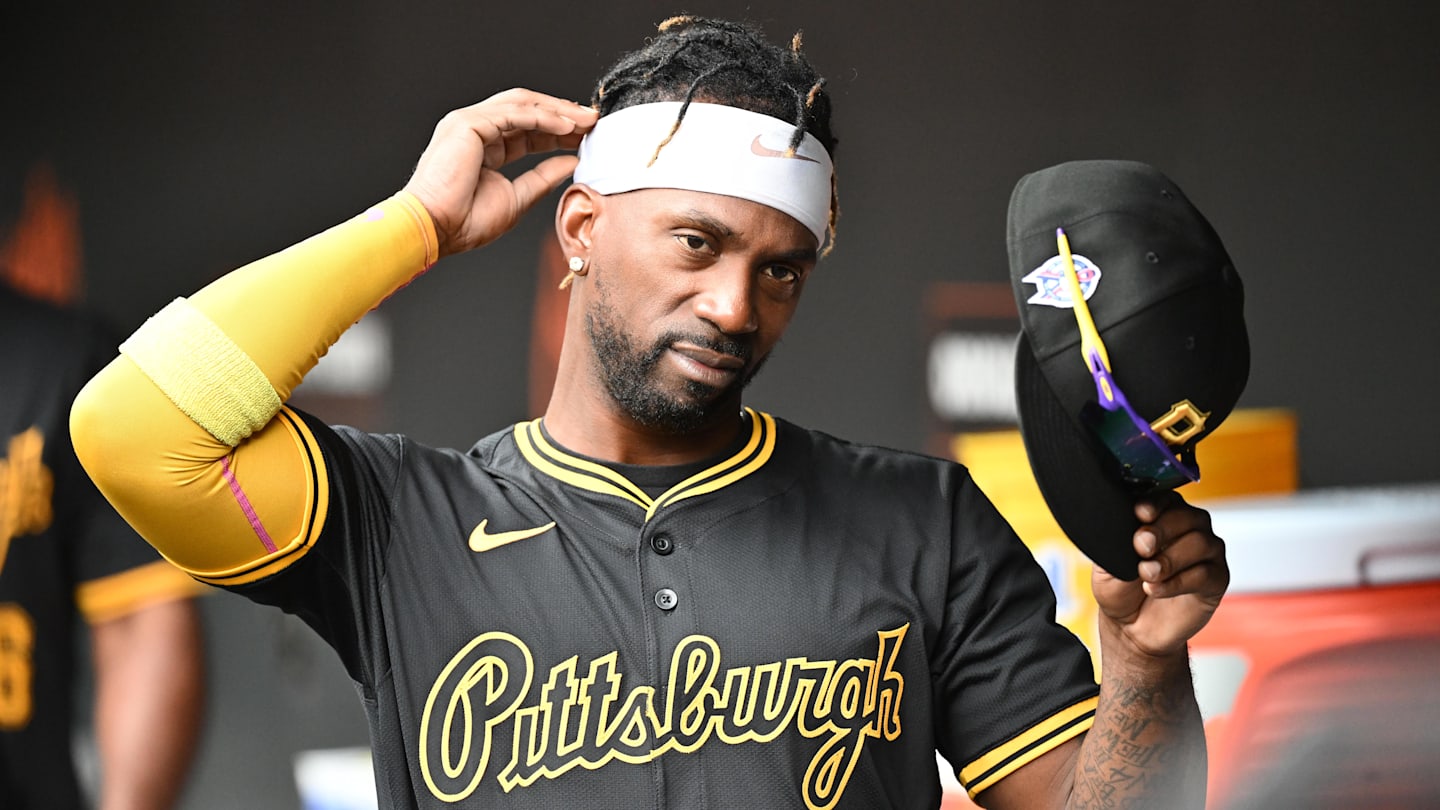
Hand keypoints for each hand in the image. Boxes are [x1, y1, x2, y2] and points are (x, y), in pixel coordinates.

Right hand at [402, 88, 598, 256]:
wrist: (435, 230)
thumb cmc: (463, 222)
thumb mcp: (517, 198)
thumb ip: (543, 178)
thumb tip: (571, 163)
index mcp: (483, 146)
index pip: (527, 129)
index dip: (557, 130)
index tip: (584, 136)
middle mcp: (475, 129)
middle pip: (526, 109)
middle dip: (561, 112)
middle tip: (592, 120)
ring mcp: (468, 122)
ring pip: (522, 104)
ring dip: (557, 109)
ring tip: (585, 120)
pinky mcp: (468, 123)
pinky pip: (514, 113)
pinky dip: (543, 116)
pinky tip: (567, 125)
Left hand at [1091, 491, 1228, 657]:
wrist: (1131, 628)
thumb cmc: (1120, 588)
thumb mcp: (1106, 562)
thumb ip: (1113, 542)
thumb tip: (1117, 524)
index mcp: (1162, 516)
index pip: (1166, 498)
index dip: (1155, 504)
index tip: (1140, 514)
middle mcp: (1189, 528)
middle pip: (1188, 516)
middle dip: (1162, 530)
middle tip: (1141, 547)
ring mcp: (1207, 553)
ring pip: (1200, 543)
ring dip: (1169, 559)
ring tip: (1146, 574)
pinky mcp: (1217, 579)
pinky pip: (1206, 573)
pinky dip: (1178, 581)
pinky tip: (1156, 589)